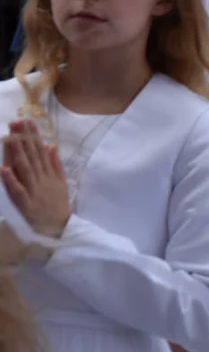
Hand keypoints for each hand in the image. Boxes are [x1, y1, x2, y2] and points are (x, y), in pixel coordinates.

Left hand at [1, 121, 69, 237]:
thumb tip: (51, 144)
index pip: (40, 151)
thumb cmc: (57, 206)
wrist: (60, 230)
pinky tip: (4, 169)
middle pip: (31, 157)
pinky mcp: (26, 205)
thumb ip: (55, 163)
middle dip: (24, 139)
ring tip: (9, 138)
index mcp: (48, 174)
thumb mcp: (60, 183)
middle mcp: (41, 180)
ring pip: (24, 170)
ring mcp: (34, 192)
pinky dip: (11, 181)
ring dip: (17, 154)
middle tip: (16, 122)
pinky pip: (17, 192)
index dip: (33, 136)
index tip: (27, 120)